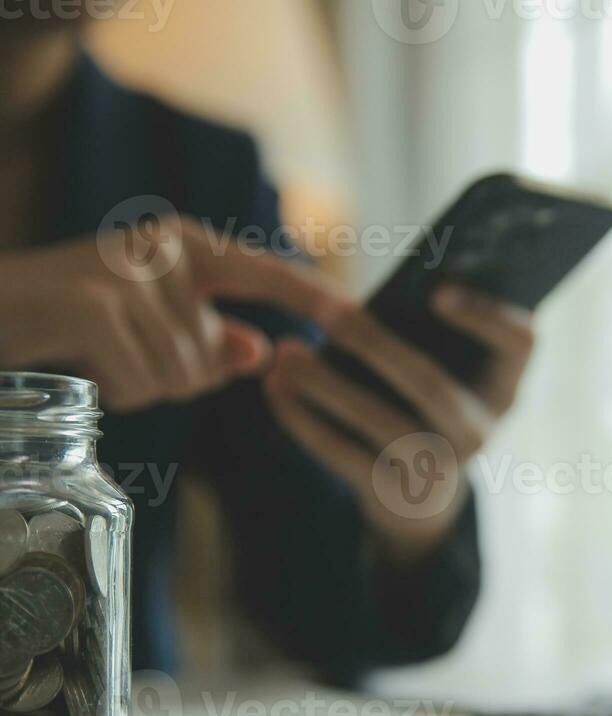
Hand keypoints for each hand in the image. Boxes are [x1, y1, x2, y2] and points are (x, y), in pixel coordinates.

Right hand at [0, 216, 339, 411]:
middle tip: (122, 359)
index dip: (312, 299)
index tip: (359, 320)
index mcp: (186, 246)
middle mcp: (164, 247)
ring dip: (140, 387)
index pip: (265, 274)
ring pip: (181, 375)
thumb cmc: (71, 325)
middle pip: (213, 357)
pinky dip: (118, 391)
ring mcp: (128, 271)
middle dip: (172, 380)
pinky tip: (87, 366)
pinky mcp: (95, 304)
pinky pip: (145, 381)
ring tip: (100, 359)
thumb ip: (207, 340)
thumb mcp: (149, 330)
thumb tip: (261, 350)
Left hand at [265, 284, 534, 564]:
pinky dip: (303, 419)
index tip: (438, 290)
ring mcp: (437, 469)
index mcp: (502, 386)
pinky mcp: (390, 493)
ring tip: (286, 351)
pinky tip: (275, 389)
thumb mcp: (445, 373)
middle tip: (327, 310)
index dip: (485, 315)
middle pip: (430, 383)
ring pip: (377, 421)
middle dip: (375, 344)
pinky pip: (341, 452)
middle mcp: (478, 430)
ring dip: (325, 383)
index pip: (520, 341)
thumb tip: (361, 295)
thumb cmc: (425, 406)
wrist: (421, 498)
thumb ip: (423, 334)